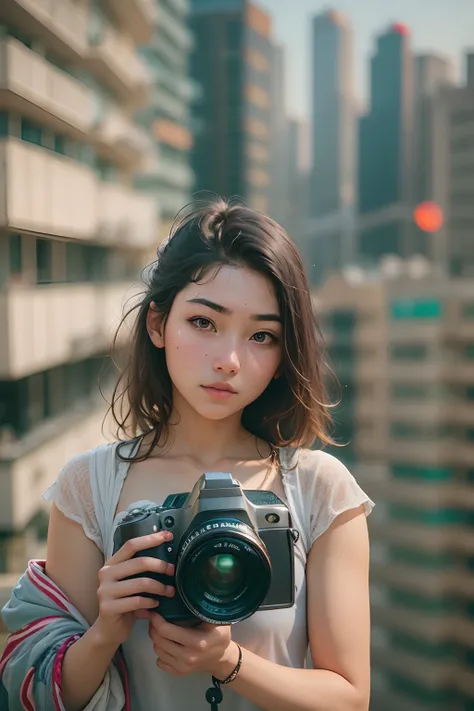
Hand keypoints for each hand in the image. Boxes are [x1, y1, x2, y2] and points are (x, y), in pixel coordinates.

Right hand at [93, 531, 175, 648]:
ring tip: (170, 592)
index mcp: (112, 563)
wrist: (108, 630)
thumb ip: (141, 570)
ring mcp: (105, 591)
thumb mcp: (130, 582)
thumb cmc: (125, 602)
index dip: (150, 539)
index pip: (131, 545)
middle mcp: (105, 574)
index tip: (168, 536)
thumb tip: (168, 556)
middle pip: (139, 562)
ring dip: (160, 587)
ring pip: (141, 583)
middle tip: (173, 571)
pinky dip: (151, 602)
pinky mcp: (108, 608)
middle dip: (160, 565)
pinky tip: (156, 604)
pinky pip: (137, 601)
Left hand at [148, 614, 237, 677]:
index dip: (156, 619)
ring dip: (156, 638)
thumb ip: (204, 607)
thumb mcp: (216, 619)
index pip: (166, 630)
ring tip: (161, 628)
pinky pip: (160, 661)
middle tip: (156, 617)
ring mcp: (183, 667)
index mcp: (197, 642)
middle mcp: (188, 657)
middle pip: (159, 640)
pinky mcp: (179, 673)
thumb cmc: (219, 634)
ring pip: (157, 650)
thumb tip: (192, 590)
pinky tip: (166, 642)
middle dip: (154, 627)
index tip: (155, 611)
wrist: (222, 658)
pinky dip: (160, 650)